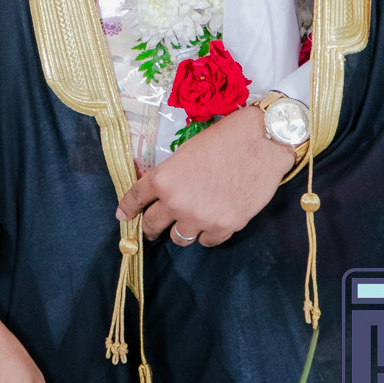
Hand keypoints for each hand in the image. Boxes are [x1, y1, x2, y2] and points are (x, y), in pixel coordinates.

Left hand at [116, 103, 292, 246]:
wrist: (261, 143)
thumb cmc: (223, 140)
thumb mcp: (185, 153)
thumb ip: (170, 177)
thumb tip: (162, 193)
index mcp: (163, 179)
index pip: (135, 199)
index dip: (127, 209)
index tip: (122, 216)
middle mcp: (177, 202)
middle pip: (153, 224)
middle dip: (151, 227)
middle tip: (153, 227)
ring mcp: (201, 217)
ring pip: (179, 238)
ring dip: (180, 231)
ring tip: (187, 223)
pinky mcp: (225, 227)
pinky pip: (207, 242)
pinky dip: (206, 235)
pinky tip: (211, 224)